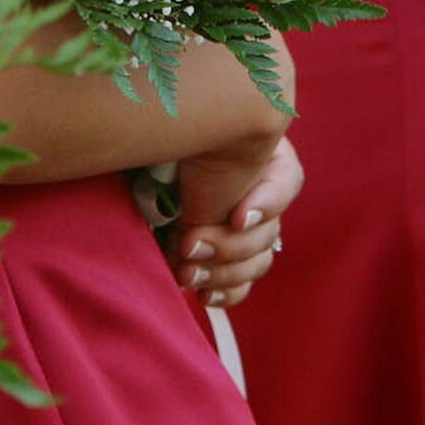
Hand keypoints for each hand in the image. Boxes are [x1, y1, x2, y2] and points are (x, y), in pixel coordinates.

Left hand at [172, 133, 303, 308]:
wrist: (138, 142)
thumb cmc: (164, 128)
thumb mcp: (187, 141)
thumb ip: (203, 171)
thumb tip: (193, 221)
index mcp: (263, 155)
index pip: (286, 182)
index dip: (266, 205)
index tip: (237, 218)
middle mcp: (259, 193)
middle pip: (268, 231)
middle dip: (229, 246)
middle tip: (189, 246)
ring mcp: (245, 228)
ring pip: (258, 261)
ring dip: (223, 273)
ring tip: (187, 274)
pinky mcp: (226, 256)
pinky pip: (241, 282)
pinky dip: (224, 292)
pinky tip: (203, 296)